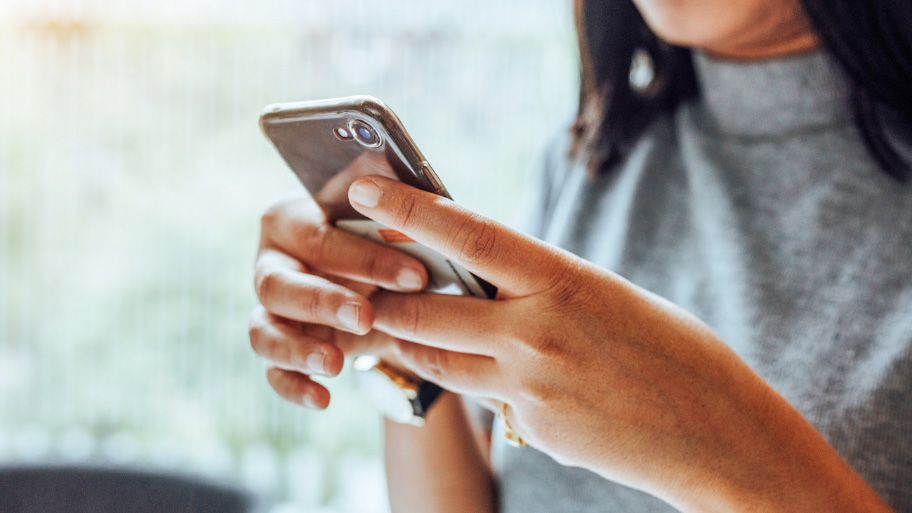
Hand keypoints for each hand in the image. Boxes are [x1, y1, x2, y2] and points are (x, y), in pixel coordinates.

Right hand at [248, 192, 428, 409]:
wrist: (384, 285)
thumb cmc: (389, 241)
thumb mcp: (396, 225)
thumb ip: (398, 215)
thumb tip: (417, 206)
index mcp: (294, 218)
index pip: (318, 236)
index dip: (364, 257)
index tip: (416, 274)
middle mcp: (272, 260)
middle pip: (279, 283)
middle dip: (324, 301)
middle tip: (367, 316)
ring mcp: (270, 307)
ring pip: (264, 329)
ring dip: (298, 347)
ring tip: (336, 363)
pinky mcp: (277, 345)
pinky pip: (272, 369)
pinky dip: (292, 384)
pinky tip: (322, 399)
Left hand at [347, 176, 894, 511]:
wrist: (719, 434)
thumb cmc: (675, 352)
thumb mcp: (609, 297)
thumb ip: (544, 290)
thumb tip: (488, 285)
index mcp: (565, 282)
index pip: (469, 236)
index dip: (409, 209)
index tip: (365, 189)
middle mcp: (537, 334)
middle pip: (427, 313)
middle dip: (386, 300)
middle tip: (359, 286)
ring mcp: (531, 389)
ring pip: (440, 362)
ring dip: (412, 345)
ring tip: (396, 330)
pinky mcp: (533, 430)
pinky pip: (487, 402)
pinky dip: (482, 385)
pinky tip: (511, 380)